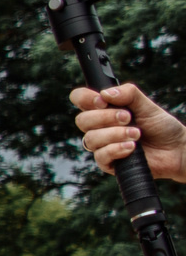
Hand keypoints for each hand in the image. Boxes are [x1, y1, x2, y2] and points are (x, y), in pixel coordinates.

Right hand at [71, 83, 185, 182]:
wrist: (176, 149)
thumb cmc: (161, 126)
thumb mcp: (147, 105)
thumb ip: (128, 94)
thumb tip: (105, 93)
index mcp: (104, 109)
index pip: (80, 98)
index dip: (85, 98)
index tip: (102, 101)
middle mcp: (99, 126)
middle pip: (82, 120)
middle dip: (105, 118)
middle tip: (128, 117)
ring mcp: (102, 145)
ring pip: (91, 139)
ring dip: (115, 134)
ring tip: (136, 134)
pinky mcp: (108, 163)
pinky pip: (101, 156)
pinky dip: (117, 149)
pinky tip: (132, 147)